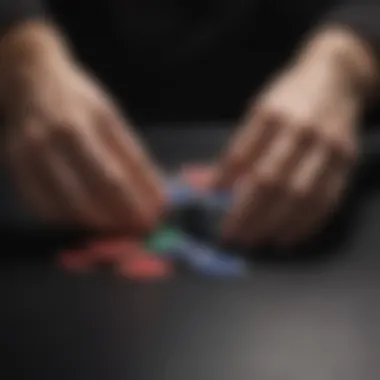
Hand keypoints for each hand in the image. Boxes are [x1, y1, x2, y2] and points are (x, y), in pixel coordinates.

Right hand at [4, 56, 163, 232]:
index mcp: (91, 121)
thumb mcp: (111, 119)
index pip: (123, 170)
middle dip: (123, 215)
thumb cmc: (79, 100)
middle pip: (97, 189)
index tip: (157, 215)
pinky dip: (68, 220)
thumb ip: (131, 155)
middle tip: (139, 228)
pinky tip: (85, 221)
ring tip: (117, 228)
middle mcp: (61, 136)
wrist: (30, 78)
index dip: (141, 198)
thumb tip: (156, 193)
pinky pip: (42, 206)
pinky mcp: (15, 164)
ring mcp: (33, 151)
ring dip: (98, 223)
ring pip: (69, 204)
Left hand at [214, 58, 360, 245]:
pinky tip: (287, 237)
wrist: (337, 77)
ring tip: (255, 240)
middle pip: (270, 181)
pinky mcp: (346, 161)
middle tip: (231, 234)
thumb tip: (215, 183)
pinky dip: (305, 224)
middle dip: (248, 213)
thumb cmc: (290, 97)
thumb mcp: (260, 109)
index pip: (241, 154)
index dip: (224, 181)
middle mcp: (300, 130)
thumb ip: (241, 145)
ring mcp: (326, 147)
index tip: (211, 202)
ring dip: (274, 224)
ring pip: (299, 195)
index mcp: (270, 114)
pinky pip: (326, 200)